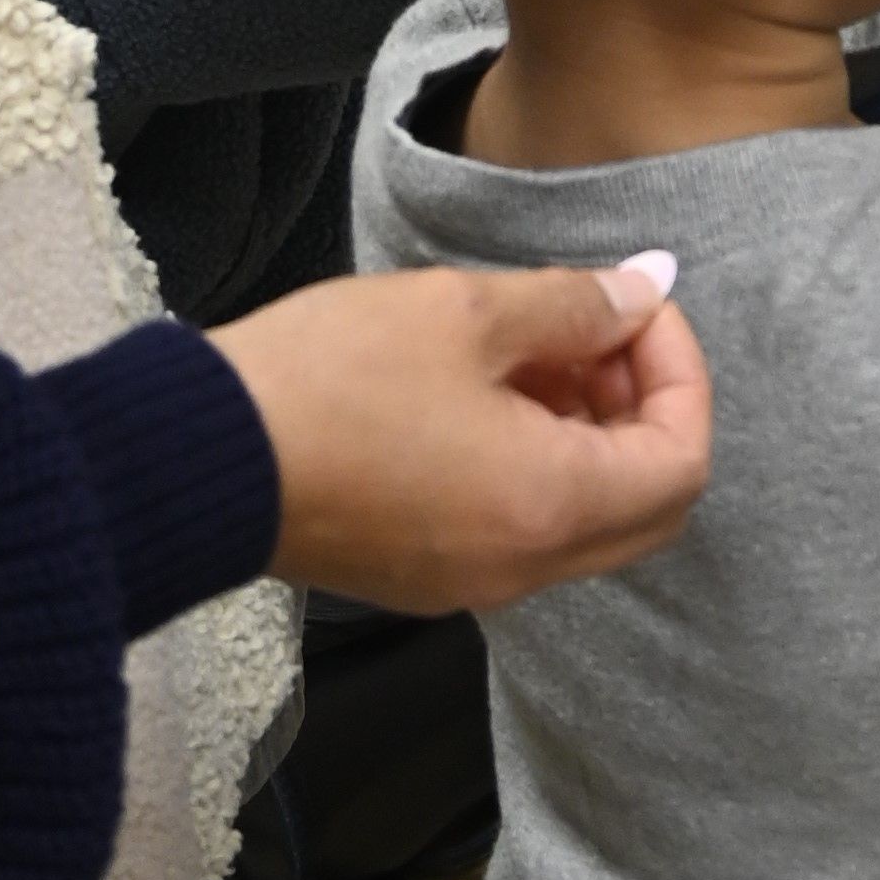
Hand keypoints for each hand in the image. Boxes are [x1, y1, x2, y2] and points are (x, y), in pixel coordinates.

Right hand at [220, 258, 711, 610]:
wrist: (198, 455)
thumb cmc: (331, 378)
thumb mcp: (465, 312)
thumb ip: (573, 306)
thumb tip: (640, 298)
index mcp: (550, 507)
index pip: (682, 459)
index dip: (678, 370)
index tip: (634, 307)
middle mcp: (524, 567)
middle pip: (648, 504)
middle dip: (644, 407)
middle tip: (598, 330)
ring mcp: (471, 581)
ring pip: (584, 519)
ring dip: (586, 433)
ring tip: (533, 346)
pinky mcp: (422, 575)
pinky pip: (522, 530)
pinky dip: (534, 463)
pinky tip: (485, 392)